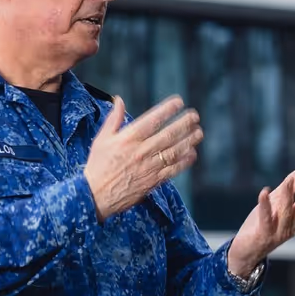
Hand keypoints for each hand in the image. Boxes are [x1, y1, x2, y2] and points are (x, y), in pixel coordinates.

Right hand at [83, 95, 202, 221]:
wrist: (95, 196)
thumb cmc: (98, 165)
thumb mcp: (102, 139)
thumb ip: (114, 118)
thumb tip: (119, 99)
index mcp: (128, 139)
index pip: (152, 120)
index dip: (167, 110)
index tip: (179, 102)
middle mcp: (140, 152)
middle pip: (168, 135)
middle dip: (184, 123)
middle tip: (194, 116)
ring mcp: (148, 167)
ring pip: (174, 151)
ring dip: (188, 141)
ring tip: (199, 132)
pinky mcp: (153, 181)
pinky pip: (173, 170)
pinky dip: (184, 162)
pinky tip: (192, 154)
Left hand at [228, 167, 294, 276]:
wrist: (246, 252)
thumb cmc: (264, 225)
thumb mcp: (278, 203)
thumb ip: (290, 187)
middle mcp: (292, 227)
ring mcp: (278, 232)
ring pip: (287, 214)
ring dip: (289, 196)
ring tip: (289, 180)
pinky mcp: (263, 235)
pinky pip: (266, 220)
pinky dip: (265, 206)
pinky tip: (264, 192)